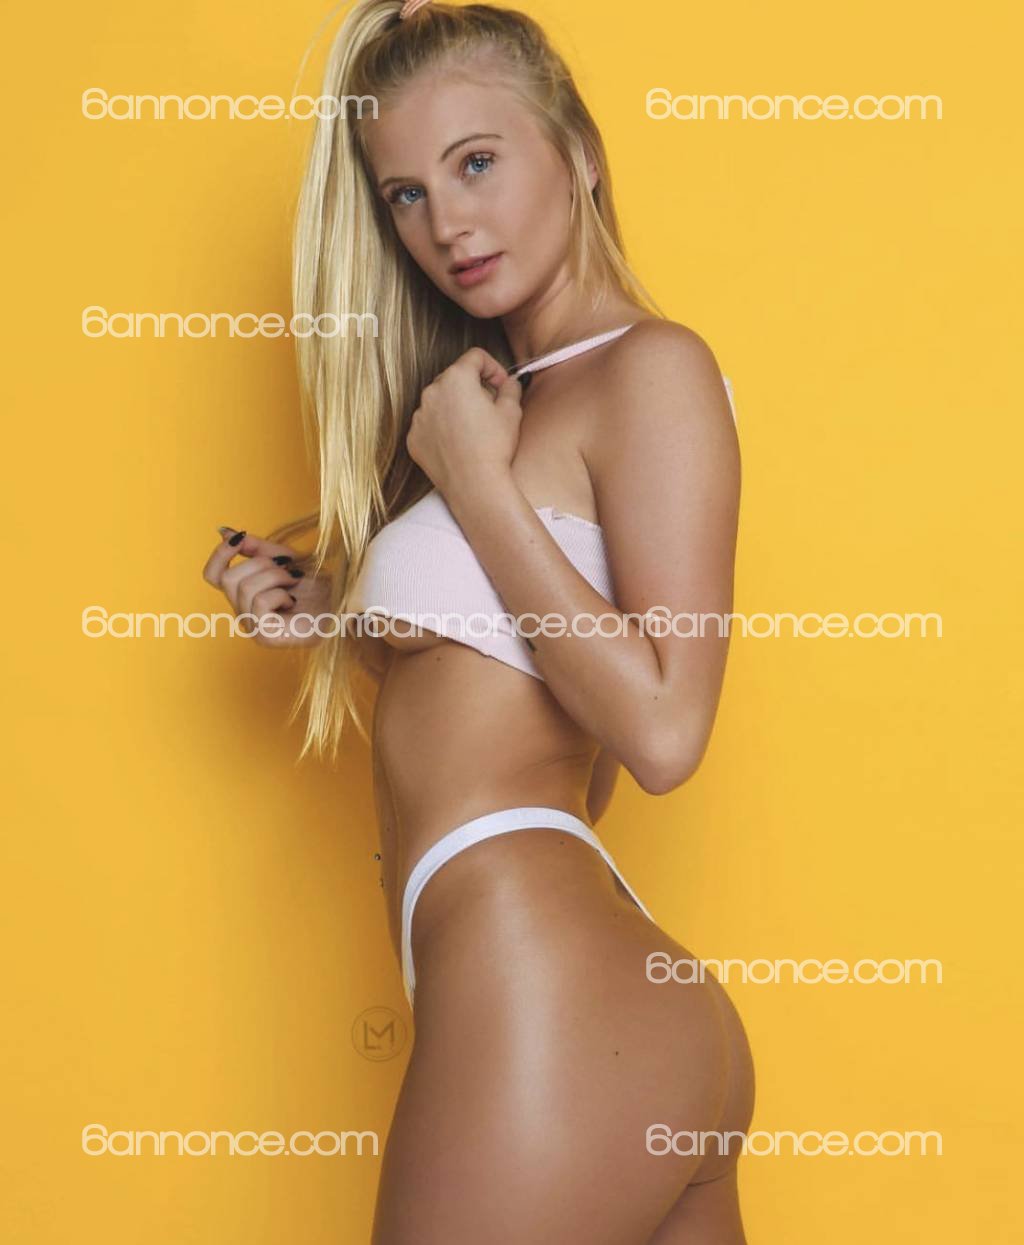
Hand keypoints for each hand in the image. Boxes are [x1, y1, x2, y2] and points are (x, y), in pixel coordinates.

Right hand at [202, 527, 331, 648]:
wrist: (341, 605)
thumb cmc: (315, 586)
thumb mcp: (283, 558)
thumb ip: (255, 547)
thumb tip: (224, 531)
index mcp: (243, 595)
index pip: (212, 575)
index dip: (220, 554)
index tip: (240, 539)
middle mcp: (243, 613)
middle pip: (228, 578)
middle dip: (260, 564)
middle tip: (287, 569)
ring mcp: (252, 627)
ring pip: (245, 588)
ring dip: (275, 577)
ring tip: (293, 583)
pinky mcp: (263, 636)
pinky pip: (259, 602)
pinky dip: (280, 594)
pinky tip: (293, 602)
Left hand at [406, 347, 523, 501]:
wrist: (474, 484)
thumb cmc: (493, 447)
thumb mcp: (512, 411)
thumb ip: (511, 388)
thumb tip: (509, 383)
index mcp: (456, 378)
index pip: (475, 357)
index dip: (493, 367)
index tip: (500, 384)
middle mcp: (432, 392)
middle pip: (455, 378)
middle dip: (473, 387)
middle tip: (490, 407)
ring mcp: (419, 416)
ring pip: (440, 402)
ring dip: (456, 408)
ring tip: (474, 430)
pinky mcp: (414, 437)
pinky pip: (429, 424)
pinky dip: (442, 429)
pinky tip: (459, 444)